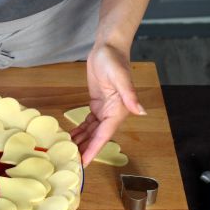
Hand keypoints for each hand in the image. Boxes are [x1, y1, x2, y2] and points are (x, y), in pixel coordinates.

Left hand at [70, 43, 145, 166]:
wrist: (108, 47)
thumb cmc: (114, 59)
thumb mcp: (120, 77)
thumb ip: (129, 95)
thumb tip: (141, 112)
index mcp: (118, 110)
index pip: (104, 135)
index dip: (94, 149)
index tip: (84, 162)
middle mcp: (112, 113)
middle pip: (97, 137)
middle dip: (86, 150)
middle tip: (72, 163)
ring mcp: (104, 109)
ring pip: (92, 132)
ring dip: (82, 142)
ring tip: (69, 153)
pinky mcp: (96, 104)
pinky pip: (88, 122)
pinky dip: (80, 131)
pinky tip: (72, 137)